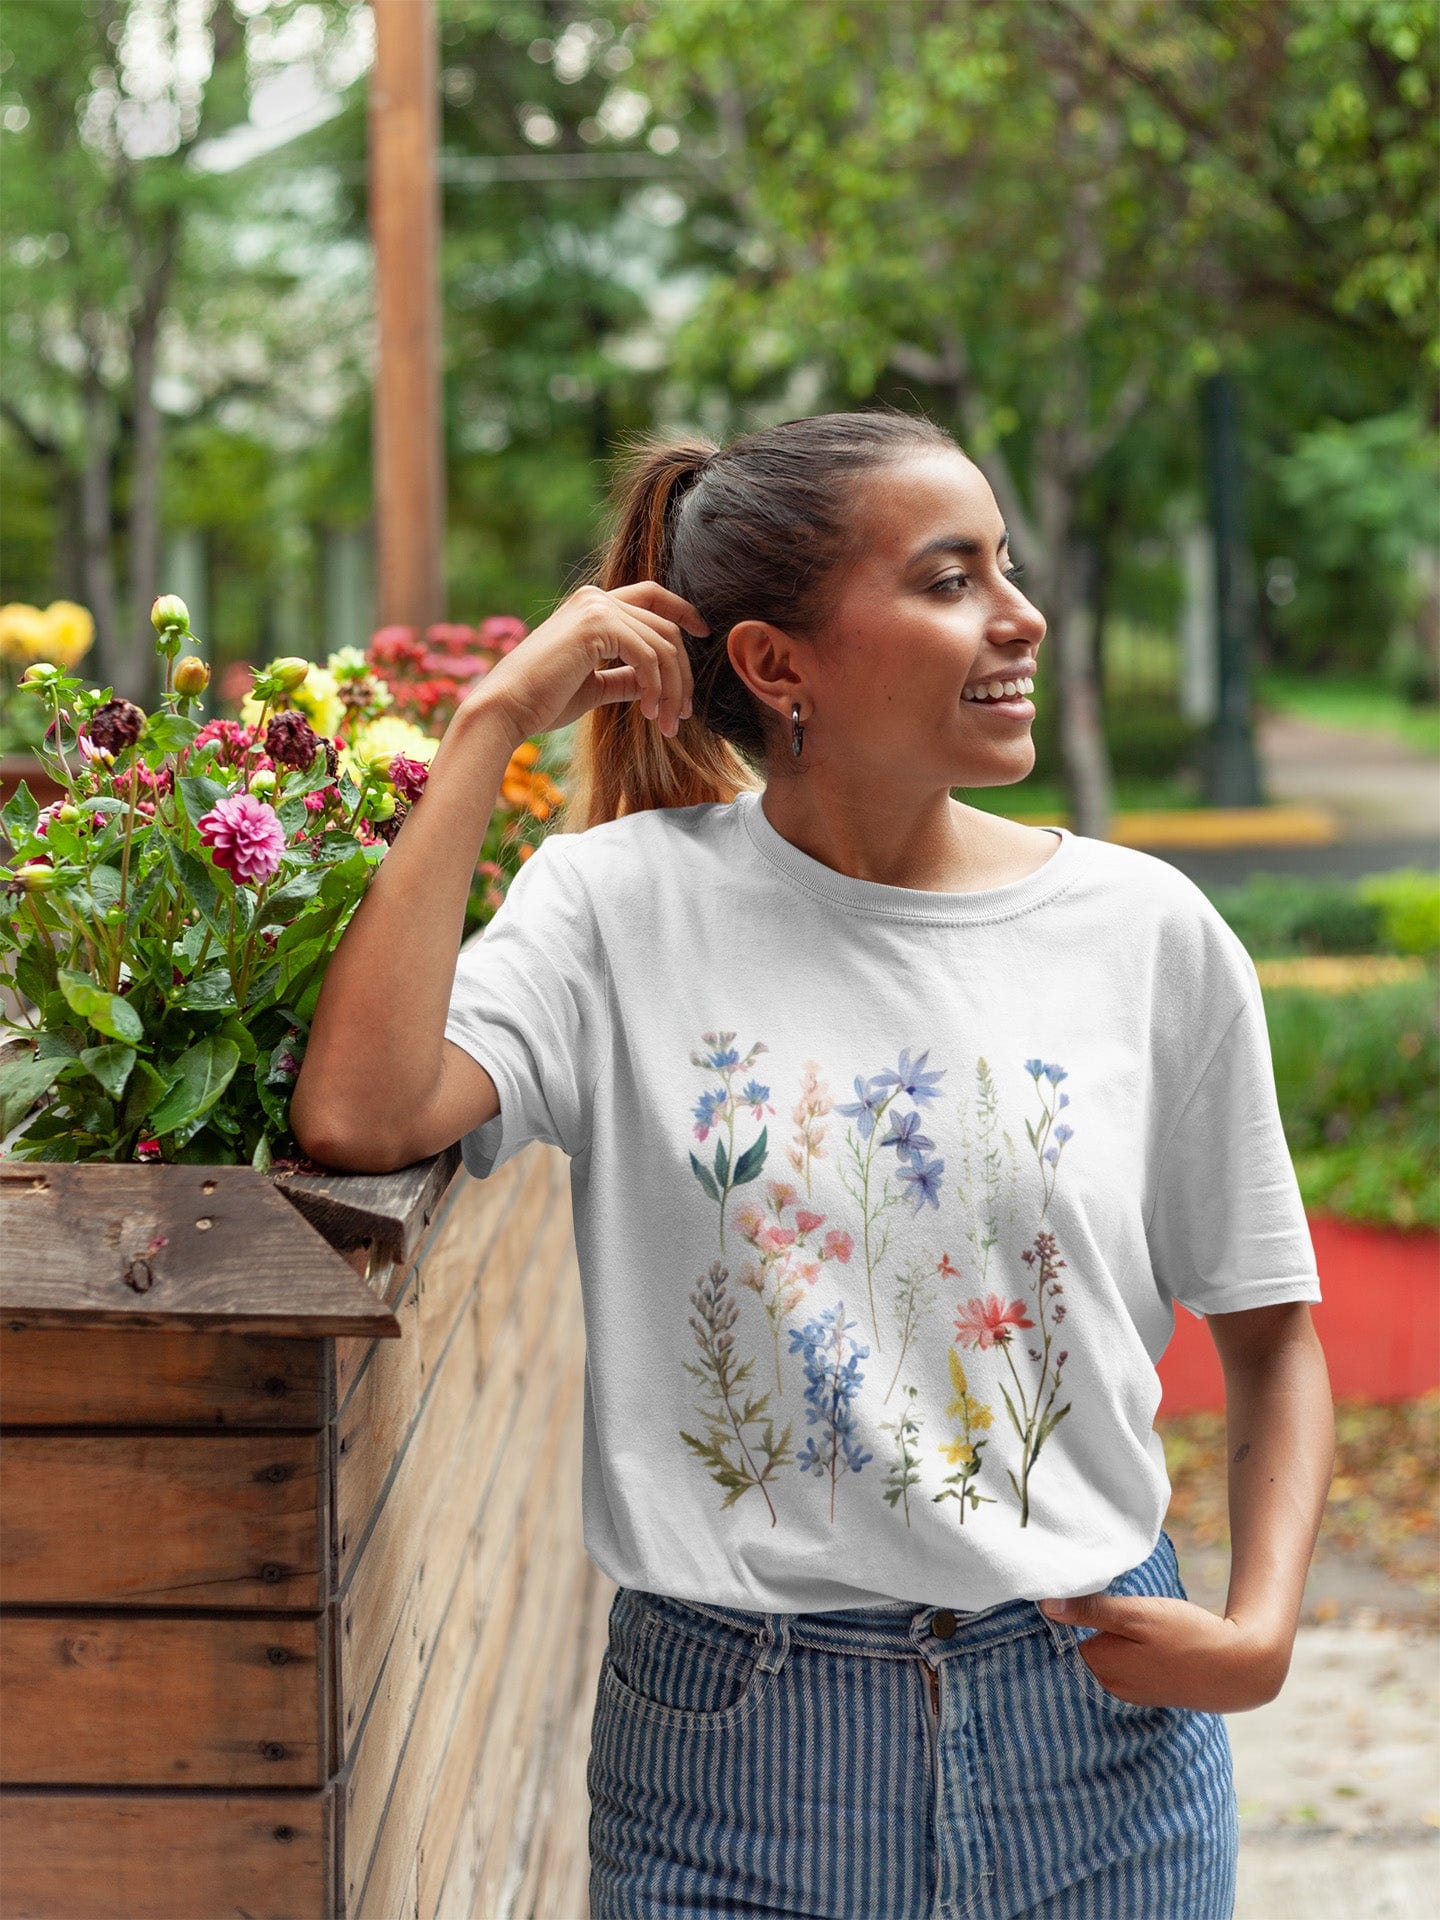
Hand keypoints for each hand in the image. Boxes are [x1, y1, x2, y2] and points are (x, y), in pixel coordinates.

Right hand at [458, 580, 709, 748]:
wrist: (506, 709)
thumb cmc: (542, 701)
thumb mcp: (594, 687)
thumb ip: (624, 676)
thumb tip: (651, 681)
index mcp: (592, 605)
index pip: (651, 595)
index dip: (683, 610)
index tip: (703, 634)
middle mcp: (596, 597)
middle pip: (666, 627)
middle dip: (682, 674)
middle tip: (682, 714)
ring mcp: (596, 607)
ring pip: (664, 645)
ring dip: (672, 689)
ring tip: (667, 723)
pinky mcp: (596, 625)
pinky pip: (648, 656)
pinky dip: (656, 686)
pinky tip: (648, 711)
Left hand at [1037, 1591, 1290, 1711]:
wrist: (1240, 1667)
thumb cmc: (1186, 1636)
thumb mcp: (1137, 1614)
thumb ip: (1091, 1610)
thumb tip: (1045, 1604)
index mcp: (1101, 1666)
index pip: (1067, 1634)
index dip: (1074, 1610)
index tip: (1082, 1592)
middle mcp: (1111, 1685)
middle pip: (1086, 1645)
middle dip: (1091, 1625)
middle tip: (1110, 1600)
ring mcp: (1132, 1691)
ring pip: (1108, 1654)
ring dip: (1113, 1636)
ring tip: (1134, 1618)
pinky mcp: (1151, 1689)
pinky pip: (1128, 1664)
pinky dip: (1131, 1648)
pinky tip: (1148, 1637)